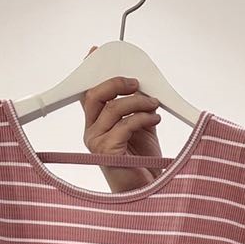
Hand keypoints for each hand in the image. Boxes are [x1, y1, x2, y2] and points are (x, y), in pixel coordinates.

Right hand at [80, 65, 162, 192]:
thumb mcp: (140, 126)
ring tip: (154, 105)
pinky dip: (143, 118)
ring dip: (138, 102)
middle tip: (136, 82)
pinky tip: (155, 119)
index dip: (91, 72)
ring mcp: (96, 143)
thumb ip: (135, 106)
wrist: (148, 189)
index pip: (89, 94)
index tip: (96, 54)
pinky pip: (125, 125)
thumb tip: (138, 84)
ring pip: (114, 108)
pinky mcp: (106, 152)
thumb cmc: (143, 161)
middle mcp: (91, 132)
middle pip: (95, 96)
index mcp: (95, 125)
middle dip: (117, 82)